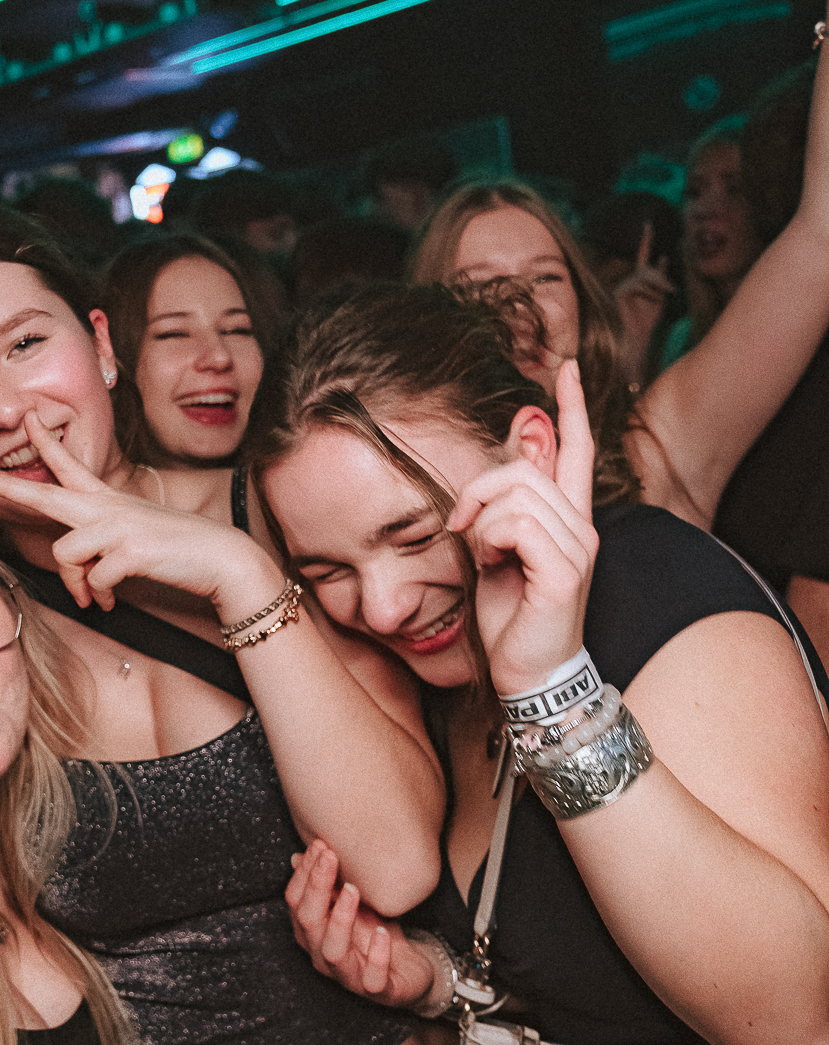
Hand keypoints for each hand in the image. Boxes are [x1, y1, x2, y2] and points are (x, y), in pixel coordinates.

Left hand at [0, 411, 273, 610]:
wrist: (221, 557)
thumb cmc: (178, 549)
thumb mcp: (135, 540)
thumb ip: (103, 552)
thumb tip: (85, 580)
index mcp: (108, 500)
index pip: (71, 465)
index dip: (46, 442)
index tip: (28, 421)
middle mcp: (108, 507)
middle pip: (47, 495)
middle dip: (10, 488)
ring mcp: (117, 526)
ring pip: (65, 553)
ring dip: (76, 584)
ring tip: (94, 598)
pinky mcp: (129, 550)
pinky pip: (95, 579)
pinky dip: (100, 595)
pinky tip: (112, 600)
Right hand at [285, 840, 437, 1004]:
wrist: (410, 971)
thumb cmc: (376, 934)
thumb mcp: (355, 904)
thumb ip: (331, 884)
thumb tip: (302, 854)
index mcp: (313, 934)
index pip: (295, 903)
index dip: (304, 874)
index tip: (320, 845)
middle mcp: (323, 956)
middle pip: (308, 923)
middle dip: (317, 887)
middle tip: (331, 856)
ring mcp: (348, 976)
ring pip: (333, 952)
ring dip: (340, 919)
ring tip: (353, 890)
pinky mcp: (378, 991)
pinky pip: (372, 979)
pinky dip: (377, 955)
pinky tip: (381, 932)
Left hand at [447, 358, 597, 697]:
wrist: (526, 674)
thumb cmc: (511, 619)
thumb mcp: (498, 553)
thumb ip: (502, 510)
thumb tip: (503, 461)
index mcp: (568, 520)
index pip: (576, 451)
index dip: (571, 408)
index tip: (563, 370)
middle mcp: (582, 527)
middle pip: (524, 469)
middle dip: (478, 492)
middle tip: (462, 528)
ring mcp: (578, 547)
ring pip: (515, 496)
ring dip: (482, 524)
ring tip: (484, 558)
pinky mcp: (566, 569)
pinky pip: (515, 525)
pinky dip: (489, 541)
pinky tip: (491, 566)